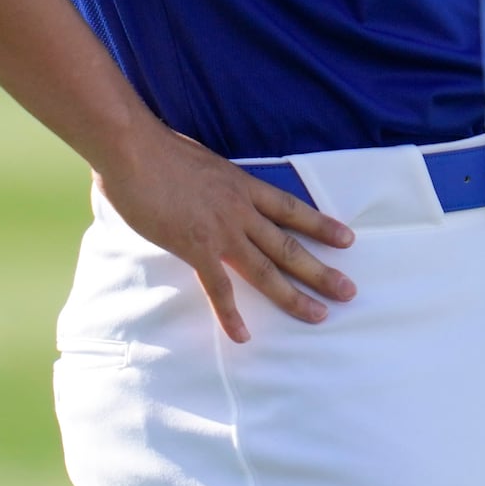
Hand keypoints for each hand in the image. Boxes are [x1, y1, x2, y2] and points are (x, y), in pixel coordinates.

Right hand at [96, 127, 357, 342]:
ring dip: (293, 296)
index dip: (321, 225)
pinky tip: (243, 335)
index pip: (292, 209)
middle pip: (289, 245)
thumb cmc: (159, 150)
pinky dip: (231, 315)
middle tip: (348, 291)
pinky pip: (219, 288)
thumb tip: (208, 189)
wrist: (136, 151)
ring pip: (267, 270)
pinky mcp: (196, 247)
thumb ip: (213, 181)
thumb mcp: (202, 162)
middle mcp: (241, 210)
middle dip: (321, 271)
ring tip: (319, 315)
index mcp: (243, 185)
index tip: (347, 239)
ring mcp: (222, 230)